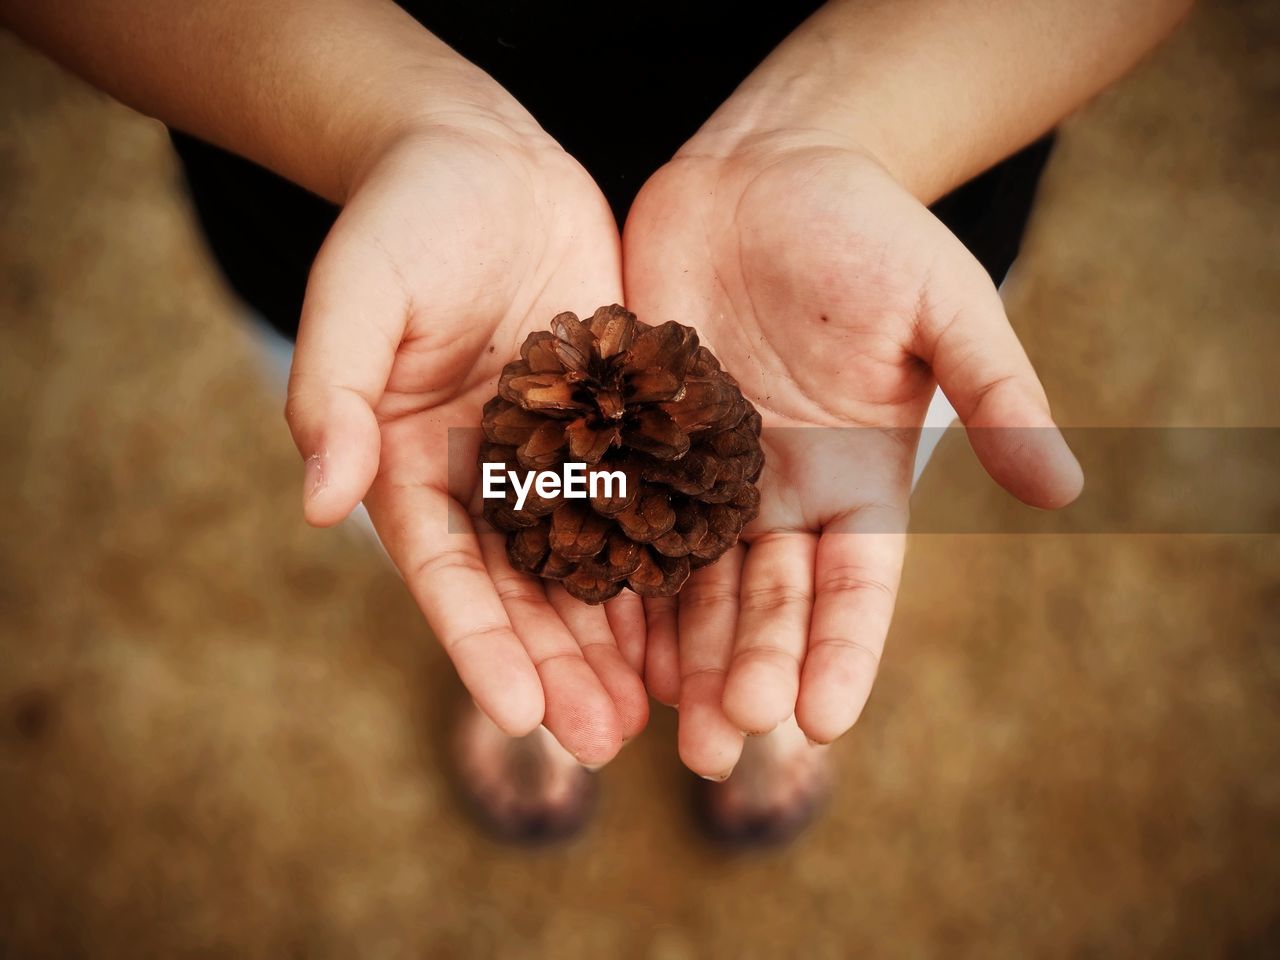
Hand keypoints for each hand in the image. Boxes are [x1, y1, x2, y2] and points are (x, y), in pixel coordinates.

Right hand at [284, 118, 647, 764]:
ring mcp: (555, 455)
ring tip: (657, 715)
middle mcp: (485, 478)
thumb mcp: (357, 294)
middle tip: (605, 744)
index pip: (447, 574)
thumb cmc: (404, 219)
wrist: (482, 158)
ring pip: (589, 565)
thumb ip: (332, 391)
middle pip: (523, 593)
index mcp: (412, 464)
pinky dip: (664, 561)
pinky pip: (644, 501)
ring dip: (616, 641)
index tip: (522, 715)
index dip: (480, 645)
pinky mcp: (614, 422)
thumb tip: (319, 501)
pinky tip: (698, 619)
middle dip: (559, 668)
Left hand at [624, 138, 1082, 776]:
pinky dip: (612, 576)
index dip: (842, 653)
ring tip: (655, 725)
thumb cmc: (870, 231)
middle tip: (717, 750)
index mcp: (859, 478)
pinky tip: (593, 634)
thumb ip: (996, 393)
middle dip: (746, 675)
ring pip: (691, 580)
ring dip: (678, 654)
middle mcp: (782, 493)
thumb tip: (1064, 488)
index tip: (820, 722)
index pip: (856, 587)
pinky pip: (621, 516)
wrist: (768, 170)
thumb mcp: (945, 307)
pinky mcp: (639, 437)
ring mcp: (705, 473)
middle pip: (766, 603)